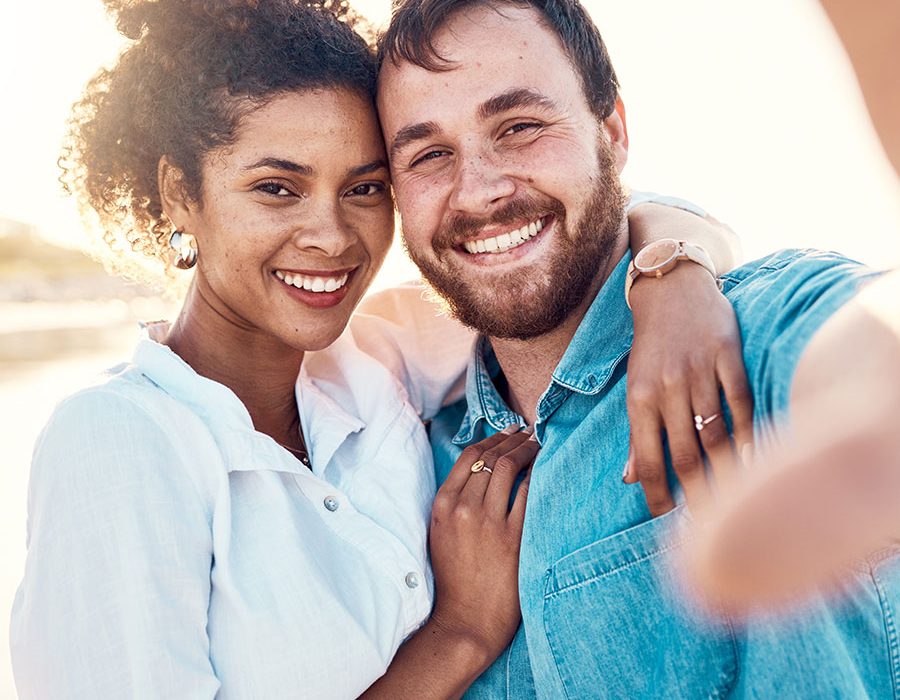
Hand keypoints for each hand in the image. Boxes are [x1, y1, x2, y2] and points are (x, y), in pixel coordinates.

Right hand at [429, 425, 536, 659]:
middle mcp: (463, 508)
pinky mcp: (512, 537)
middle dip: (513, 440)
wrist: (465, 619)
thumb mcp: (441, 532)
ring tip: (538, 446)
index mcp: (442, 505)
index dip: (492, 439)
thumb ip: (454, 500)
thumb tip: (479, 468)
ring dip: (527, 451)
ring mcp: (488, 522)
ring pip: (509, 468)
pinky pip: (528, 494)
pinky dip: (537, 476)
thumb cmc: (454, 577)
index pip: (469, 456)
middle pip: (492, 457)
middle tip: (528, 433)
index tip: (508, 432)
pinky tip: (545, 470)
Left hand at [625, 263, 753, 516]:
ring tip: (730, 501)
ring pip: (715, 433)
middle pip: (684, 453)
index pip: (647, 458)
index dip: (656, 493)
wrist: (671, 289)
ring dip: (724, 472)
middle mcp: (668, 387)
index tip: (665, 517)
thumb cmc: (651, 347)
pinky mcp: (728, 355)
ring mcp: (700, 371)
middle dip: (694, 493)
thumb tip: (631, 479)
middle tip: (704, 522)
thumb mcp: (635, 386)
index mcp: (639, 398)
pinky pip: (742, 403)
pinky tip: (753, 461)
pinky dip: (749, 435)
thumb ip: (636, 433)